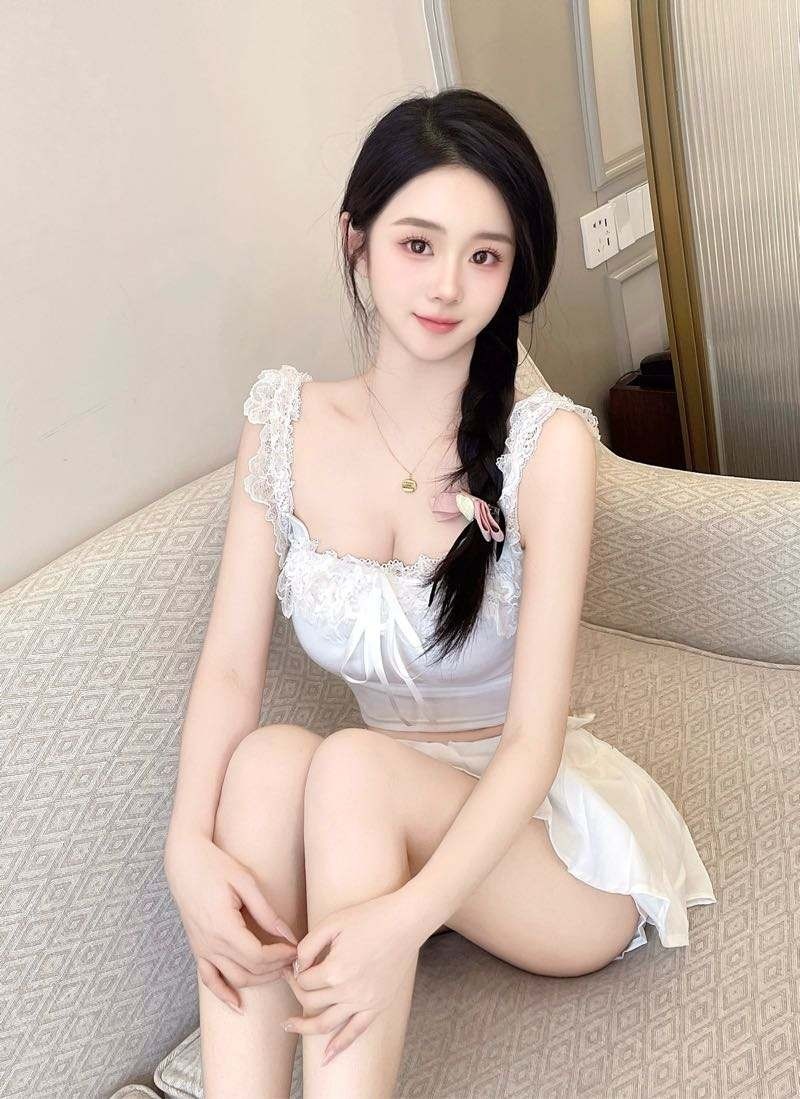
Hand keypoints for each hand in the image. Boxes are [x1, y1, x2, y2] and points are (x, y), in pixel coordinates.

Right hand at [164, 832, 298, 1012]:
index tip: (296, 949)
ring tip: (280, 973)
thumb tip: (288, 934)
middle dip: (275, 969)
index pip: (257, 956)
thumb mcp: (245, 883)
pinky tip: (239, 1005)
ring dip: (259, 980)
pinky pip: (209, 980)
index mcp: (223, 927)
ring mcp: (202, 949)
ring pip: (233, 978)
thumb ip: (266, 912)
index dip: (280, 957)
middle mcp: (210, 943)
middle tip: (294, 961)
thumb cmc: (216, 866)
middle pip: (248, 971)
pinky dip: (224, 995)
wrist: (184, 862)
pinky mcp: (197, 949)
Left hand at [279, 890, 426, 1064]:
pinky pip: (355, 1032)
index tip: (291, 964)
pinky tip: (326, 1057)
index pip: (303, 981)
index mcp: (335, 970)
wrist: (406, 922)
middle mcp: (348, 991)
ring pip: (326, 1025)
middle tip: (290, 981)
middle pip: (310, 1001)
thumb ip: (308, 945)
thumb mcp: (333, 922)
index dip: (293, 973)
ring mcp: (364, 1002)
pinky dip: (339, 1046)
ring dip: (305, 1028)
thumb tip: (297, 965)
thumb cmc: (370, 917)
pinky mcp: (377, 1006)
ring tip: (289, 1026)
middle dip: (296, 991)